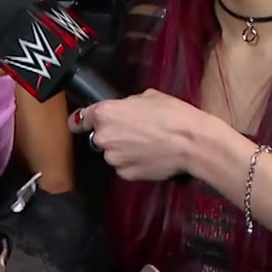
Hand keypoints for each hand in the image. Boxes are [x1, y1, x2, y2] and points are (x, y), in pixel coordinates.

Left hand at [69, 90, 216, 181]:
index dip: (81, 121)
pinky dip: (133, 163)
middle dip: (112, 135)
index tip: (80, 124)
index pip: (80, 119)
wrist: (191, 143)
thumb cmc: (174, 115)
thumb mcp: (149, 97)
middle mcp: (103, 137)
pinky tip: (150, 156)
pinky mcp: (125, 174)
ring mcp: (113, 158)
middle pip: (99, 137)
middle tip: (135, 132)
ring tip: (147, 145)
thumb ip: (128, 104)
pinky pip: (124, 167)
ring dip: (123, 150)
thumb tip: (125, 110)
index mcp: (105, 113)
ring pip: (113, 153)